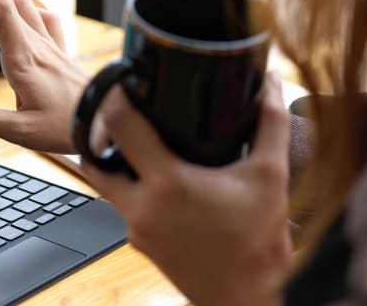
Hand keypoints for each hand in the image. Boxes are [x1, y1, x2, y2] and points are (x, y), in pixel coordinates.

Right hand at [0, 0, 86, 153]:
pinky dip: (18, 9)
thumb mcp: (19, 132)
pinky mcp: (57, 51)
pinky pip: (40, 17)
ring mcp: (48, 44)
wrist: (106, 122)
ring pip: (17, 2)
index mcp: (23, 57)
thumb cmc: (68, 127)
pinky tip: (9, 16)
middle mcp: (36, 43)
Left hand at [81, 73, 291, 305]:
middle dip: (100, 133)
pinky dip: (134, 188)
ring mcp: (136, 230)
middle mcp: (142, 208)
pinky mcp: (140, 244)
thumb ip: (269, 123)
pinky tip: (161, 177)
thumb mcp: (270, 175)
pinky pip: (124, 207)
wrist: (249, 297)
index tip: (122, 82)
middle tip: (121, 113)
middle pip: (93, 158)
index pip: (120, 127)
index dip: (114, 97)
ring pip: (106, 185)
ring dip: (117, 162)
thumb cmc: (259, 243)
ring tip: (141, 140)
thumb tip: (273, 83)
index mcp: (168, 184)